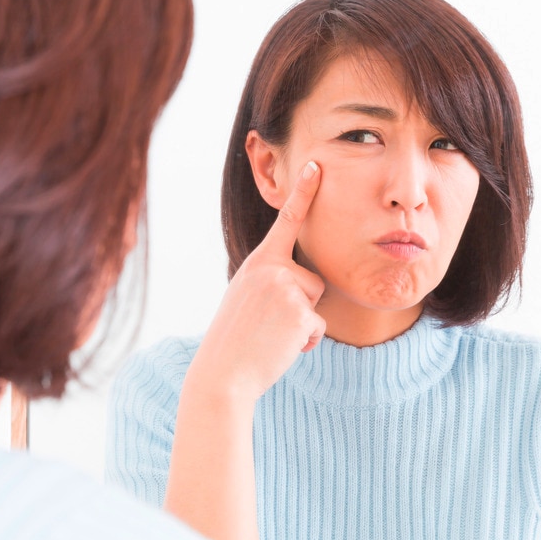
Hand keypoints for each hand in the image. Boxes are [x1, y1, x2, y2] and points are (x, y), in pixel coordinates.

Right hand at [190, 160, 325, 403]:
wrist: (222, 373)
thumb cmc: (235, 339)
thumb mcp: (246, 297)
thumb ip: (270, 281)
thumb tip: (304, 283)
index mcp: (258, 262)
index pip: (286, 221)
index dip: (304, 192)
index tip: (318, 165)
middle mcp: (271, 269)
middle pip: (313, 279)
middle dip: (302, 304)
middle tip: (268, 323)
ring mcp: (286, 289)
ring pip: (317, 302)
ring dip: (303, 323)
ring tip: (273, 334)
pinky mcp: (300, 313)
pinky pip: (318, 327)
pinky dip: (305, 343)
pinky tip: (280, 348)